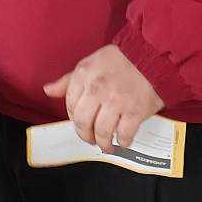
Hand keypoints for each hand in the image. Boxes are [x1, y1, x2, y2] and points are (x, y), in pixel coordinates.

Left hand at [44, 45, 162, 150]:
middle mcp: (97, 89)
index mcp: (84, 75)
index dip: (73, 118)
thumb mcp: (90, 63)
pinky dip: (123, 142)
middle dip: (85, 135)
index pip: (69, 105)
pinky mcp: (136, 111)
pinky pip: (124, 134)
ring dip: (103, 143)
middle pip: (82, 122)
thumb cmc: (121, 59)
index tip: (81, 122)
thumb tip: (48, 90)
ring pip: (102, 132)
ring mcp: (117, 101)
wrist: (152, 56)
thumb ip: (68, 80)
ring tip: (106, 145)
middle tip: (91, 138)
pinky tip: (123, 141)